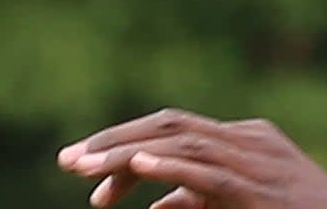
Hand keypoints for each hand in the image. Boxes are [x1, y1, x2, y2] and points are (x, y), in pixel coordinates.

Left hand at [57, 108, 326, 208]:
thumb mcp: (240, 204)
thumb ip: (199, 199)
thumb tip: (157, 205)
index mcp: (246, 138)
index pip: (173, 130)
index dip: (124, 145)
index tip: (84, 172)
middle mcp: (250, 140)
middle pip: (170, 126)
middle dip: (114, 142)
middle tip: (66, 161)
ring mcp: (258, 161)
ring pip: (182, 143)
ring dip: (126, 155)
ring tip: (84, 169)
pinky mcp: (260, 191)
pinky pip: (209, 173)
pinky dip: (170, 168)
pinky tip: (136, 169)